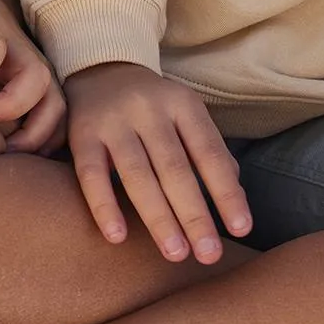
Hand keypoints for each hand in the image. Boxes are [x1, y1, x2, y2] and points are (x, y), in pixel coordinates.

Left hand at [0, 0, 64, 153]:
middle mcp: (17, 48)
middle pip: (37, 77)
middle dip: (14, 106)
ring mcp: (32, 68)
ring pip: (55, 102)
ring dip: (36, 132)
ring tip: (3, 154)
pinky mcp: (39, 87)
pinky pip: (57, 117)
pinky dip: (46, 141)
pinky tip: (17, 158)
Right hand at [65, 62, 251, 263]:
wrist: (100, 69)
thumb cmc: (154, 106)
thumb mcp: (185, 114)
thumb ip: (208, 150)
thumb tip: (233, 197)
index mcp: (182, 104)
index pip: (210, 153)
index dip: (227, 192)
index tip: (242, 230)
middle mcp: (149, 109)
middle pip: (175, 168)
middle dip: (194, 214)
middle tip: (209, 255)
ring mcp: (113, 121)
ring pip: (137, 174)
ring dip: (157, 217)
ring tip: (175, 253)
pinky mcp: (82, 134)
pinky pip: (91, 175)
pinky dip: (104, 206)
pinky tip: (117, 237)